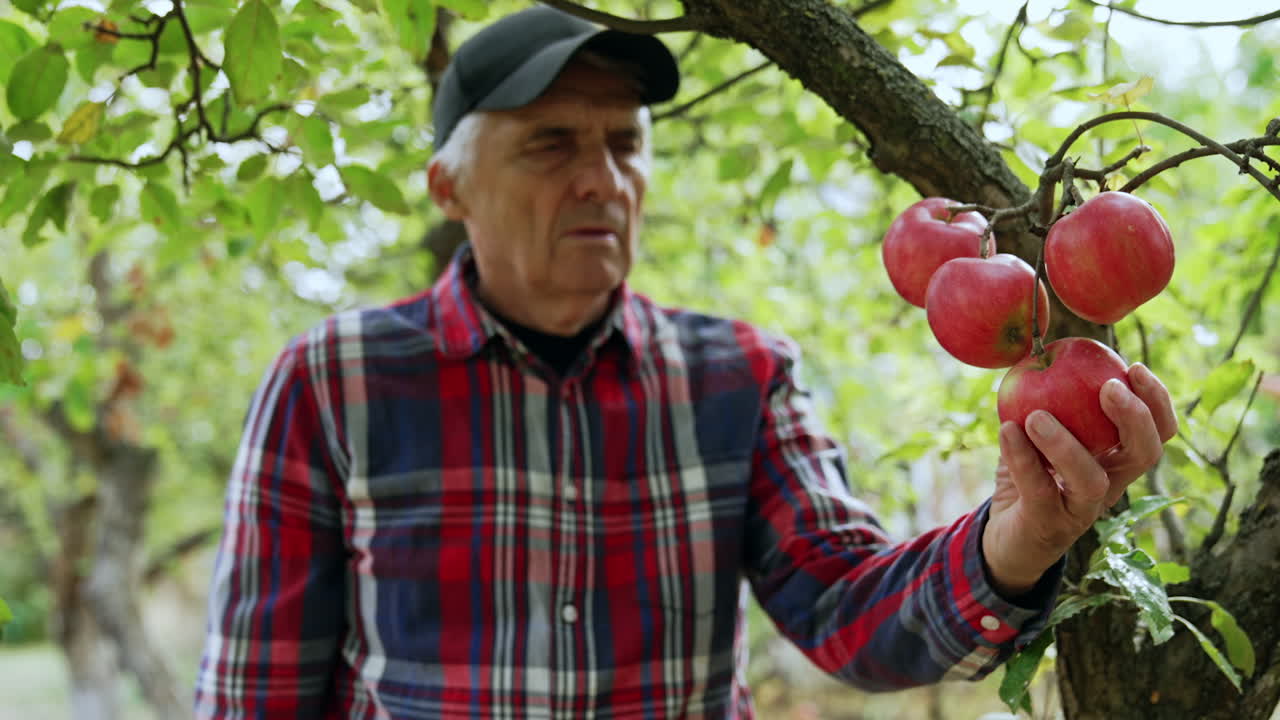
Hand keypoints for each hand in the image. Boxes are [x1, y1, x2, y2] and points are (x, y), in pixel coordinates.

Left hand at [983, 362, 1178, 596]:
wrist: (1003, 535)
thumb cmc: (1029, 475)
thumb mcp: (1039, 433)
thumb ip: (1047, 398)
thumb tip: (1039, 348)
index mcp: (1117, 460)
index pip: (1158, 432)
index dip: (1156, 401)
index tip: (1133, 366)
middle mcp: (1110, 486)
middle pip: (1145, 455)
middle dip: (1134, 417)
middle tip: (1108, 387)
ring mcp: (1081, 510)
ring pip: (1091, 480)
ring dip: (1067, 444)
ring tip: (1037, 415)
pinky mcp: (1047, 524)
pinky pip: (1039, 490)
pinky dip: (1022, 458)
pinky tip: (1007, 429)